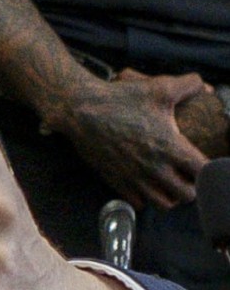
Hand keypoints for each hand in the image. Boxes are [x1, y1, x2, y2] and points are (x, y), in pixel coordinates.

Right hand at [54, 67, 207, 209]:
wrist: (81, 110)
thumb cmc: (120, 99)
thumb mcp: (159, 87)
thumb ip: (190, 85)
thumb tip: (207, 89)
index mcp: (170, 147)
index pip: (204, 172)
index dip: (209, 169)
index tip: (204, 162)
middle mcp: (154, 167)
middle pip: (187, 195)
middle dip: (193, 187)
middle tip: (188, 176)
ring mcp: (134, 177)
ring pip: (164, 204)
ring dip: (171, 196)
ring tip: (169, 183)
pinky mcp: (116, 181)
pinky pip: (138, 203)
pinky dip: (145, 198)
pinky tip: (145, 184)